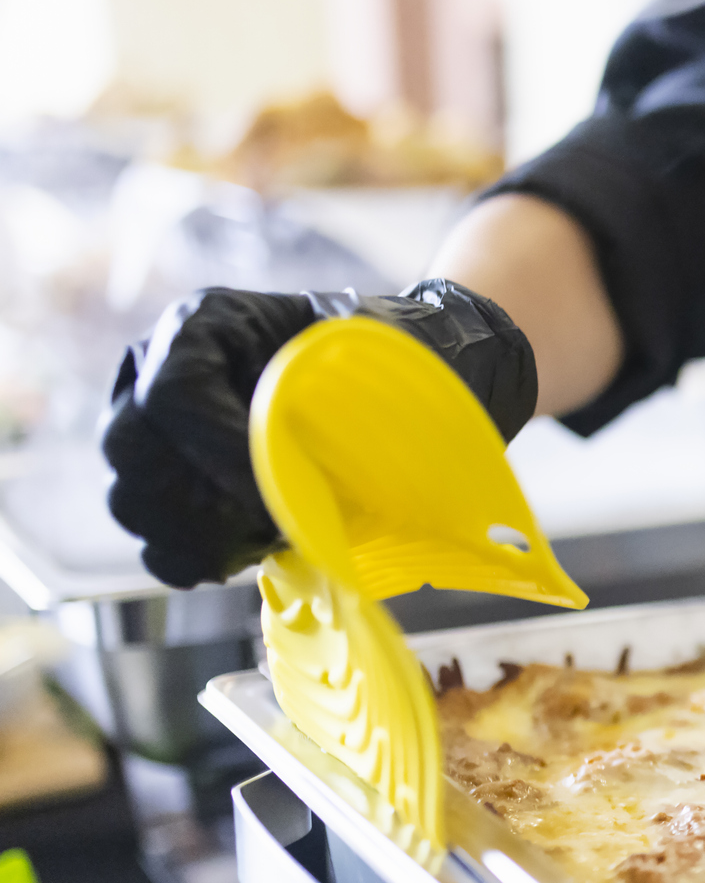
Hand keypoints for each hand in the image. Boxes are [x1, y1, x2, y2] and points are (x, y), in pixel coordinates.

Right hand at [101, 281, 537, 588]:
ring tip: (270, 533)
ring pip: (132, 498)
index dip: (216, 449)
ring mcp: (156, 431)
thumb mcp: (372, 357)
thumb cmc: (387, 355)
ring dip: (200, 532)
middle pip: (130, 447)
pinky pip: (156, 539)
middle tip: (270, 519)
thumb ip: (335, 399)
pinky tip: (251, 552)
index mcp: (204, 324)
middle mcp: (158, 370)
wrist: (397, 373)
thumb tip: (310, 473)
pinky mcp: (173, 486)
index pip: (172, 392)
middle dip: (200, 498)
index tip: (274, 489)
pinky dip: (198, 558)